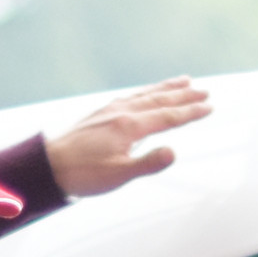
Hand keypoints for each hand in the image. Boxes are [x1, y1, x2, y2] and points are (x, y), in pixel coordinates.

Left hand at [44, 79, 210, 198]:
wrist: (48, 165)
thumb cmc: (82, 173)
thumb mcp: (118, 175)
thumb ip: (147, 164)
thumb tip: (173, 153)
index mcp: (129, 126)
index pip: (168, 117)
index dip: (191, 113)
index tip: (209, 106)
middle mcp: (121, 112)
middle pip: (160, 100)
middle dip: (185, 96)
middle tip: (205, 90)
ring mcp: (110, 110)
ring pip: (145, 94)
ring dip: (167, 88)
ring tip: (184, 82)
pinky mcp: (100, 113)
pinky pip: (131, 96)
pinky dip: (146, 92)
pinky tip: (146, 94)